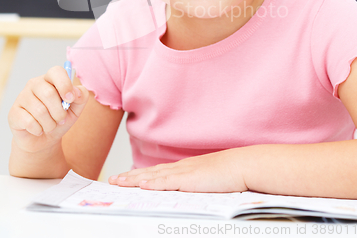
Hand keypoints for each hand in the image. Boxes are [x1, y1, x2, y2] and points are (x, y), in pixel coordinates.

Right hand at [8, 66, 88, 153]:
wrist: (44, 140)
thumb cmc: (60, 119)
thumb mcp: (76, 108)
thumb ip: (81, 96)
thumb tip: (76, 92)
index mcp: (50, 79)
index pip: (56, 71)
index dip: (65, 85)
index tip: (70, 99)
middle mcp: (34, 84)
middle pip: (49, 94)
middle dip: (59, 112)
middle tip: (61, 119)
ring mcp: (22, 97)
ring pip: (39, 110)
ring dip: (50, 124)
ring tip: (50, 126)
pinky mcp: (13, 112)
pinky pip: (29, 122)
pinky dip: (38, 130)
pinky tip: (38, 129)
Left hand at [108, 148, 248, 192]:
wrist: (242, 165)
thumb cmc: (231, 173)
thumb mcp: (209, 179)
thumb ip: (197, 184)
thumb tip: (189, 191)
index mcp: (185, 168)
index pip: (157, 172)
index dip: (141, 174)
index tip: (127, 176)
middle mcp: (181, 168)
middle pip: (150, 173)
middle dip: (131, 176)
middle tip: (113, 180)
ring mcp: (184, 173)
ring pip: (154, 176)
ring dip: (135, 179)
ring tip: (119, 182)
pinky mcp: (191, 180)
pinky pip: (168, 182)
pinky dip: (154, 183)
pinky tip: (142, 185)